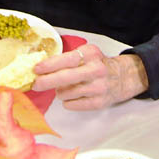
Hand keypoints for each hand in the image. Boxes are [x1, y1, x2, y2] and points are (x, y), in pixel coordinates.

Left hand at [32, 45, 148, 109]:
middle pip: (66, 78)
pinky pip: (71, 104)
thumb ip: (67, 59)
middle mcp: (96, 70)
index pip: (68, 59)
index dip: (50, 65)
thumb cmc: (98, 65)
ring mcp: (98, 87)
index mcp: (92, 54)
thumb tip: (42, 69)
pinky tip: (75, 96)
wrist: (123, 77)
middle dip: (47, 81)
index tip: (36, 69)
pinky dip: (68, 101)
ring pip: (66, 93)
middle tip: (36, 85)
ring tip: (67, 87)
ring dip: (60, 92)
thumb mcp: (87, 54)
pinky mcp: (98, 102)